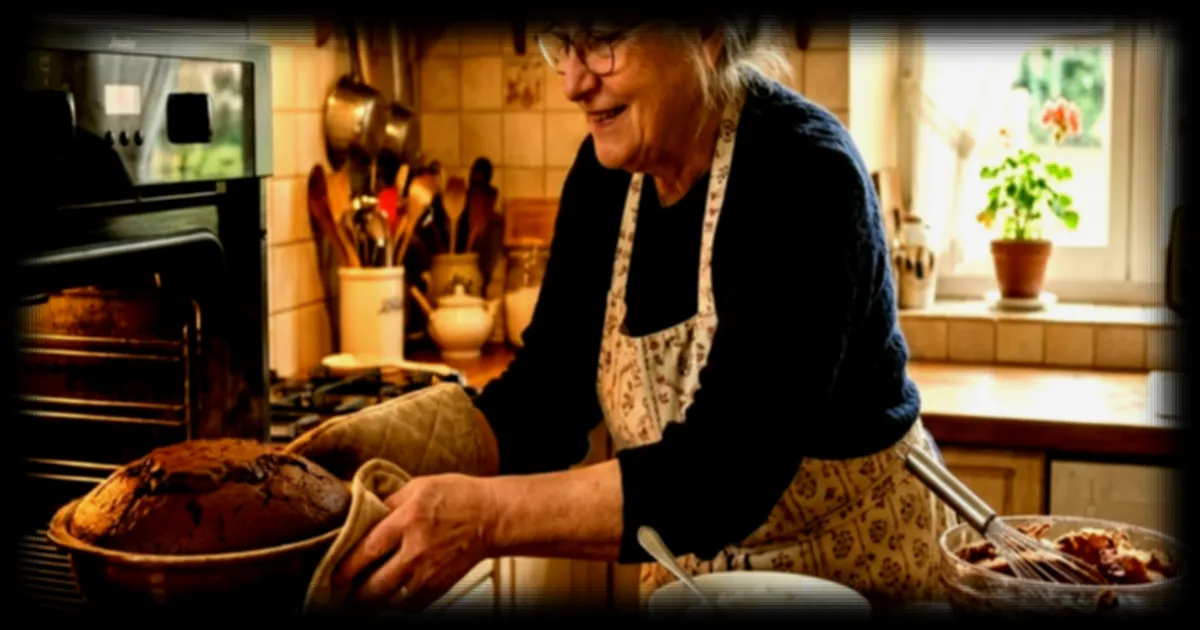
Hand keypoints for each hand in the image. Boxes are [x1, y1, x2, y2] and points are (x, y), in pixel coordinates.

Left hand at [332, 473, 498, 611]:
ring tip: (361, 602)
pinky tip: (390, 600)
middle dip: (353, 597)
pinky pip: (412, 605)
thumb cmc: (457, 496)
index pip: (367, 550)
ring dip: (372, 604)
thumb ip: (388, 502)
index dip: (345, 568)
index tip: (334, 577)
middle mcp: (417, 549)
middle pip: (375, 585)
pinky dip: (397, 606)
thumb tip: (360, 514)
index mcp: (408, 519)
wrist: (492, 516)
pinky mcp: (441, 585)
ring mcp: (430, 571)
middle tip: (342, 597)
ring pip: (391, 601)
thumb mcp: (417, 487)